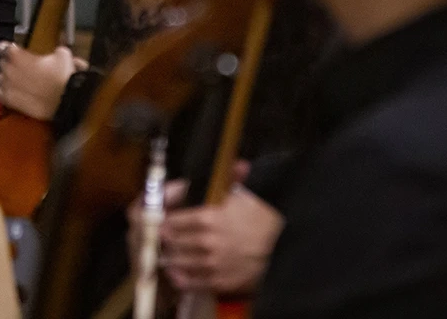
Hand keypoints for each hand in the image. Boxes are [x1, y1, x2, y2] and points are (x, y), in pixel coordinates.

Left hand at [0, 42, 81, 120]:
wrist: (64, 102)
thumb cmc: (62, 77)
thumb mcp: (62, 55)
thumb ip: (53, 50)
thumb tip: (55, 52)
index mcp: (17, 56)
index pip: (3, 48)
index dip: (7, 48)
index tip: (12, 50)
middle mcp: (8, 70)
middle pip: (2, 63)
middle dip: (10, 63)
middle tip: (22, 66)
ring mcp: (7, 86)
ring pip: (0, 78)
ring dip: (7, 77)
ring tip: (19, 80)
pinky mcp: (9, 101)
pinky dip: (4, 91)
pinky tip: (13, 92)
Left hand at [150, 170, 281, 294]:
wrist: (287, 248)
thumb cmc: (265, 219)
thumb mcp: (247, 194)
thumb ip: (233, 178)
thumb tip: (236, 163)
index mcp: (208, 217)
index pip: (171, 219)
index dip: (162, 218)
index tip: (160, 218)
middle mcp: (206, 242)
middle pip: (170, 241)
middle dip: (164, 237)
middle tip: (162, 236)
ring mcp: (212, 264)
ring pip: (177, 262)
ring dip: (170, 256)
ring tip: (168, 253)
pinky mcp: (219, 282)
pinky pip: (190, 283)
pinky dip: (180, 278)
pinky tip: (177, 273)